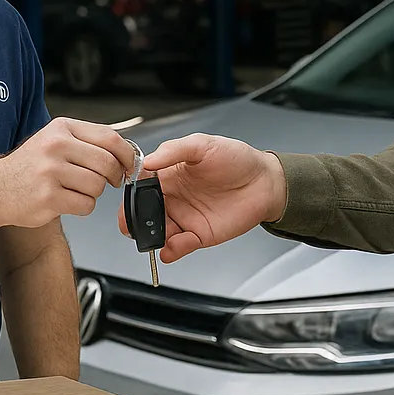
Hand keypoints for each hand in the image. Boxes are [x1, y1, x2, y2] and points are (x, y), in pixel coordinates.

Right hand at [0, 118, 138, 227]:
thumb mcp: (55, 140)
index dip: (126, 153)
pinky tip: (67, 200)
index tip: (130, 164)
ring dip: (93, 193)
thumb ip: (87, 142)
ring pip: (98, 186)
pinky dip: (83, 206)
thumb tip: (125, 152)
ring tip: (75, 189)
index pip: (109, 137)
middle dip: (114, 176)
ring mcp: (51, 172)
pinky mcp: (49, 197)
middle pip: (107, 163)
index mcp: (61, 128)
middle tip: (108, 181)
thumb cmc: (29, 167)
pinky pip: (86, 205)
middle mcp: (56, 146)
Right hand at [121, 134, 286, 263]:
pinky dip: (172, 250)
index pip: (141, 186)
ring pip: (158, 232)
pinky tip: (174, 245)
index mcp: (170, 175)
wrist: (265, 181)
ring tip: (155, 235)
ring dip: (151, 237)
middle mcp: (174, 197)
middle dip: (132, 221)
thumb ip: (173, 150)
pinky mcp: (199, 235)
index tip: (128, 197)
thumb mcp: (202, 145)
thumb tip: (147, 161)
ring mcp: (185, 217)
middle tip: (131, 224)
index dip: (131, 193)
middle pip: (143, 213)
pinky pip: (179, 246)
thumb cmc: (237, 159)